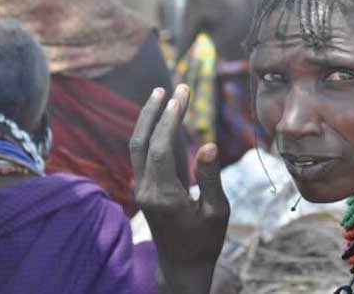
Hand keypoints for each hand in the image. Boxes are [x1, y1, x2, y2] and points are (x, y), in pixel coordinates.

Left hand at [130, 85, 229, 293]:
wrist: (182, 267)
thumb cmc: (205, 241)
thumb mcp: (217, 211)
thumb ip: (211, 177)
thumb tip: (208, 143)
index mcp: (165, 195)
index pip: (161, 147)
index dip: (171, 118)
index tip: (183, 93)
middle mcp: (146, 190)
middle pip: (142, 142)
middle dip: (156, 111)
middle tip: (173, 87)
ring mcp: (142, 190)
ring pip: (136, 147)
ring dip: (147, 119)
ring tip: (160, 94)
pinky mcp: (144, 189)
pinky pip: (141, 155)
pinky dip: (149, 133)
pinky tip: (160, 119)